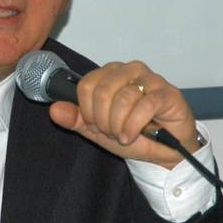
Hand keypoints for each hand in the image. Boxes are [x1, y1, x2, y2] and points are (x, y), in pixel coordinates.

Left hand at [48, 61, 199, 168]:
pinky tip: (132, 136)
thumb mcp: (97, 130)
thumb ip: (75, 119)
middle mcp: (130, 71)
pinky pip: (145, 105)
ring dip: (119, 125)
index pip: (86, 85)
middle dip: (103, 120)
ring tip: (123, 135)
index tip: (96, 125)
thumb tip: (54, 110)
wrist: (164, 152)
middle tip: (111, 132)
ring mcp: (151, 80)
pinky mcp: (168, 93)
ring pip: (124, 98)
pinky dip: (134, 125)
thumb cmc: (133, 134)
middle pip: (103, 91)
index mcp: (110, 74)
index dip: (87, 111)